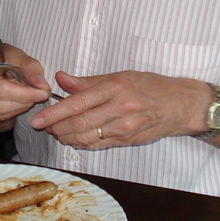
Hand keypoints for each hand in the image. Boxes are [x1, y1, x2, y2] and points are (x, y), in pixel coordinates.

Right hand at [0, 42, 51, 128]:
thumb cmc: (1, 57)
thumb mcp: (17, 55)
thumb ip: (31, 69)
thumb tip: (43, 87)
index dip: (23, 94)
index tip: (43, 93)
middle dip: (23, 102)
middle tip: (38, 94)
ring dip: (19, 107)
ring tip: (28, 95)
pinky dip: (12, 111)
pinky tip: (18, 100)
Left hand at [29, 71, 210, 149]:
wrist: (181, 105)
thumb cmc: (151, 86)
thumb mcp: (120, 76)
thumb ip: (88, 81)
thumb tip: (61, 79)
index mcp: (115, 88)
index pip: (77, 103)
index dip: (54, 113)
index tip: (37, 118)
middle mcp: (119, 108)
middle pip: (78, 123)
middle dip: (55, 127)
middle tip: (42, 125)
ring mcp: (124, 127)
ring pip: (86, 137)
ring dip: (66, 137)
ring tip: (55, 131)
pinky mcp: (128, 140)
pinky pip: (98, 144)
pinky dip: (81, 143)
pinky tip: (72, 139)